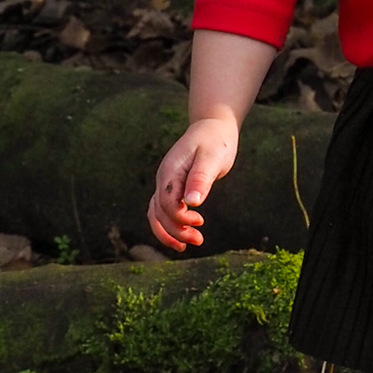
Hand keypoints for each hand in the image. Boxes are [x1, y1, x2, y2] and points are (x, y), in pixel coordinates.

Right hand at [148, 116, 238, 251]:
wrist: (213, 127)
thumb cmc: (215, 141)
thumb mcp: (212, 157)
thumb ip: (201, 178)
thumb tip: (192, 202)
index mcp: (170, 172)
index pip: (167, 203)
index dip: (180, 218)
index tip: (200, 221)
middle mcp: (163, 179)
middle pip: (159, 213)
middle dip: (176, 230)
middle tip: (199, 240)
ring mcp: (166, 183)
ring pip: (156, 214)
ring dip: (170, 232)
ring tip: (189, 244)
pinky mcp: (173, 187)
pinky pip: (163, 210)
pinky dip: (170, 225)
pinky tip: (184, 233)